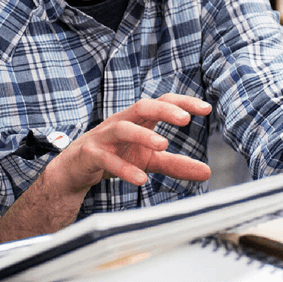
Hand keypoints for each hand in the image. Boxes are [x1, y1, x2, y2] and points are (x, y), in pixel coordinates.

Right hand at [45, 94, 211, 195]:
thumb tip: (207, 171)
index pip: (161, 102)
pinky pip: (107, 159)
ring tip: (163, 145)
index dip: (183, 103)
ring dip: (142, 135)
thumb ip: (175, 164)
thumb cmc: (114, 156)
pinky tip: (140, 179)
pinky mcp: (91, 154)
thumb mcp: (148, 160)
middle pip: (142, 107)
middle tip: (185, 119)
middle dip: (163, 110)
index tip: (206, 109)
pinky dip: (124, 168)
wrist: (75, 170)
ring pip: (122, 128)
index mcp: (137, 120)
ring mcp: (104, 137)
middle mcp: (121, 122)